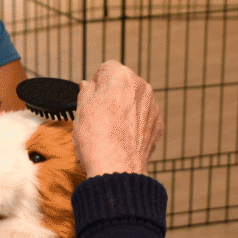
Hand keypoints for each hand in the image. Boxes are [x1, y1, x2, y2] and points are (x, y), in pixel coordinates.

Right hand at [73, 60, 162, 176]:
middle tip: (97, 113)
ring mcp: (152, 107)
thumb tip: (87, 86)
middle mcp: (142, 87)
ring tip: (109, 128)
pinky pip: (142, 118)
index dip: (95, 82)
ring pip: (134, 101)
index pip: (106, 68)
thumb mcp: (80, 109)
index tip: (89, 96)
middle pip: (123, 84)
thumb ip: (85, 92)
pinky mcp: (158, 125)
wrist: (117, 168)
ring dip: (123, 109)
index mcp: (121, 77)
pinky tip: (121, 137)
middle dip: (111, 94)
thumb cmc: (97, 139)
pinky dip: (133, 124)